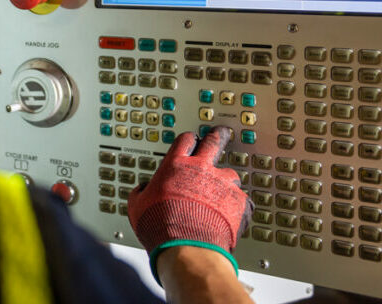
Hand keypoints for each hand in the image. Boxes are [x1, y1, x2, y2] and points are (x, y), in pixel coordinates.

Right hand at [127, 126, 251, 254]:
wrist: (185, 248)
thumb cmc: (160, 226)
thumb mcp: (137, 206)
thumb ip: (141, 192)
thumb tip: (142, 190)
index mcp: (176, 165)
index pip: (186, 140)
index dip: (190, 139)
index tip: (192, 140)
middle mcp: (201, 169)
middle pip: (214, 141)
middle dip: (218, 136)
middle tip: (221, 134)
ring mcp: (222, 184)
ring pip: (231, 173)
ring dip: (226, 180)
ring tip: (222, 192)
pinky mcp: (239, 203)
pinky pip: (243, 200)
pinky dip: (239, 206)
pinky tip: (233, 214)